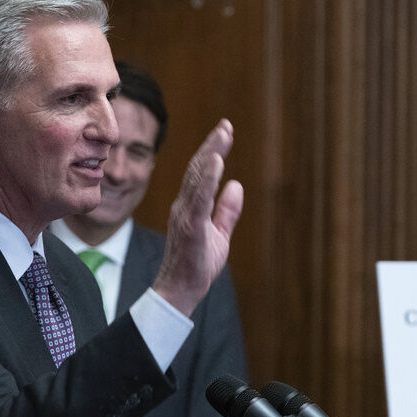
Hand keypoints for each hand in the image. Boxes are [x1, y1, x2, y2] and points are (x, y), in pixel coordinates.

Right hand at [153, 119, 242, 316]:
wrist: (180, 291)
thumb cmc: (196, 266)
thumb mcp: (219, 234)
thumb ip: (226, 210)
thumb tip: (236, 184)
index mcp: (190, 207)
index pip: (202, 173)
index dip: (213, 150)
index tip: (225, 130)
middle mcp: (184, 206)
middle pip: (199, 170)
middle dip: (213, 146)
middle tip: (226, 125)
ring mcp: (184, 216)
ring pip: (197, 180)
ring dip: (210, 156)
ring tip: (222, 136)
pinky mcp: (190, 228)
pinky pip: (199, 199)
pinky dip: (208, 179)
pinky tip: (216, 162)